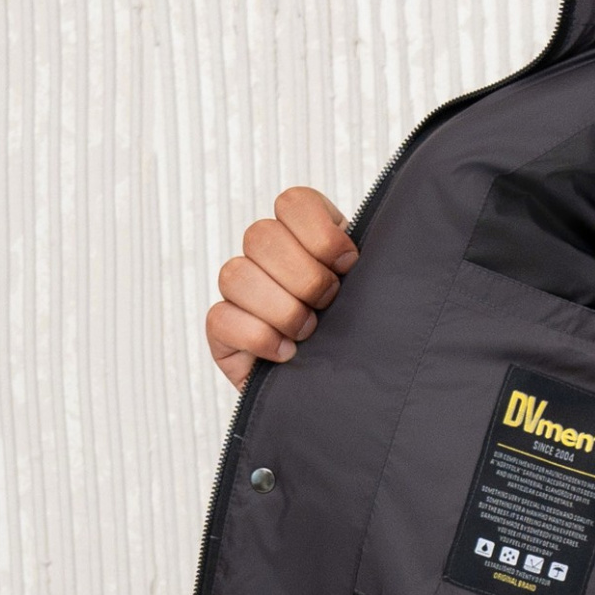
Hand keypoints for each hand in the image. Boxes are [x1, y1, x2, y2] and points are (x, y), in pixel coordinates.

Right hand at [205, 188, 357, 388]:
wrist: (347, 391)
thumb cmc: (363, 337)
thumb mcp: (373, 292)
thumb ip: (370, 262)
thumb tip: (362, 251)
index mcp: (306, 238)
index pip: (292, 202)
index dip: (319, 231)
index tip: (348, 264)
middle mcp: (267, 258)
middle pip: (260, 235)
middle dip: (304, 276)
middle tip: (328, 303)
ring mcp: (240, 293)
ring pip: (235, 274)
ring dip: (282, 308)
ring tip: (309, 332)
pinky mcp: (223, 330)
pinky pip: (221, 317)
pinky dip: (259, 337)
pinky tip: (287, 353)